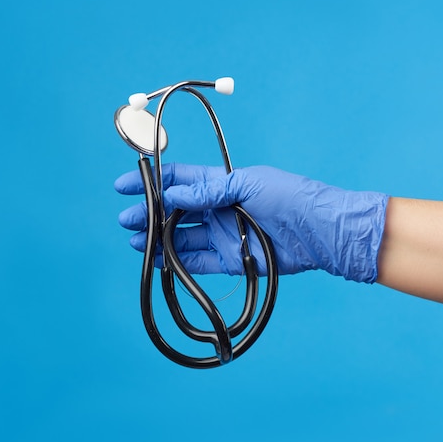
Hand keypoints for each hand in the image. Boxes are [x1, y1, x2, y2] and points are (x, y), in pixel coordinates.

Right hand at [114, 163, 387, 282]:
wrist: (318, 231)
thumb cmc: (289, 196)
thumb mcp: (246, 184)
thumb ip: (208, 191)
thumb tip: (170, 193)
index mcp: (221, 183)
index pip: (178, 179)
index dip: (151, 180)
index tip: (124, 185)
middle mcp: (218, 208)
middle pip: (174, 210)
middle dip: (148, 213)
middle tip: (126, 219)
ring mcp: (222, 234)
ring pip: (181, 237)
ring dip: (157, 239)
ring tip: (134, 241)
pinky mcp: (229, 259)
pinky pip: (196, 262)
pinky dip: (175, 262)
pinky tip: (155, 260)